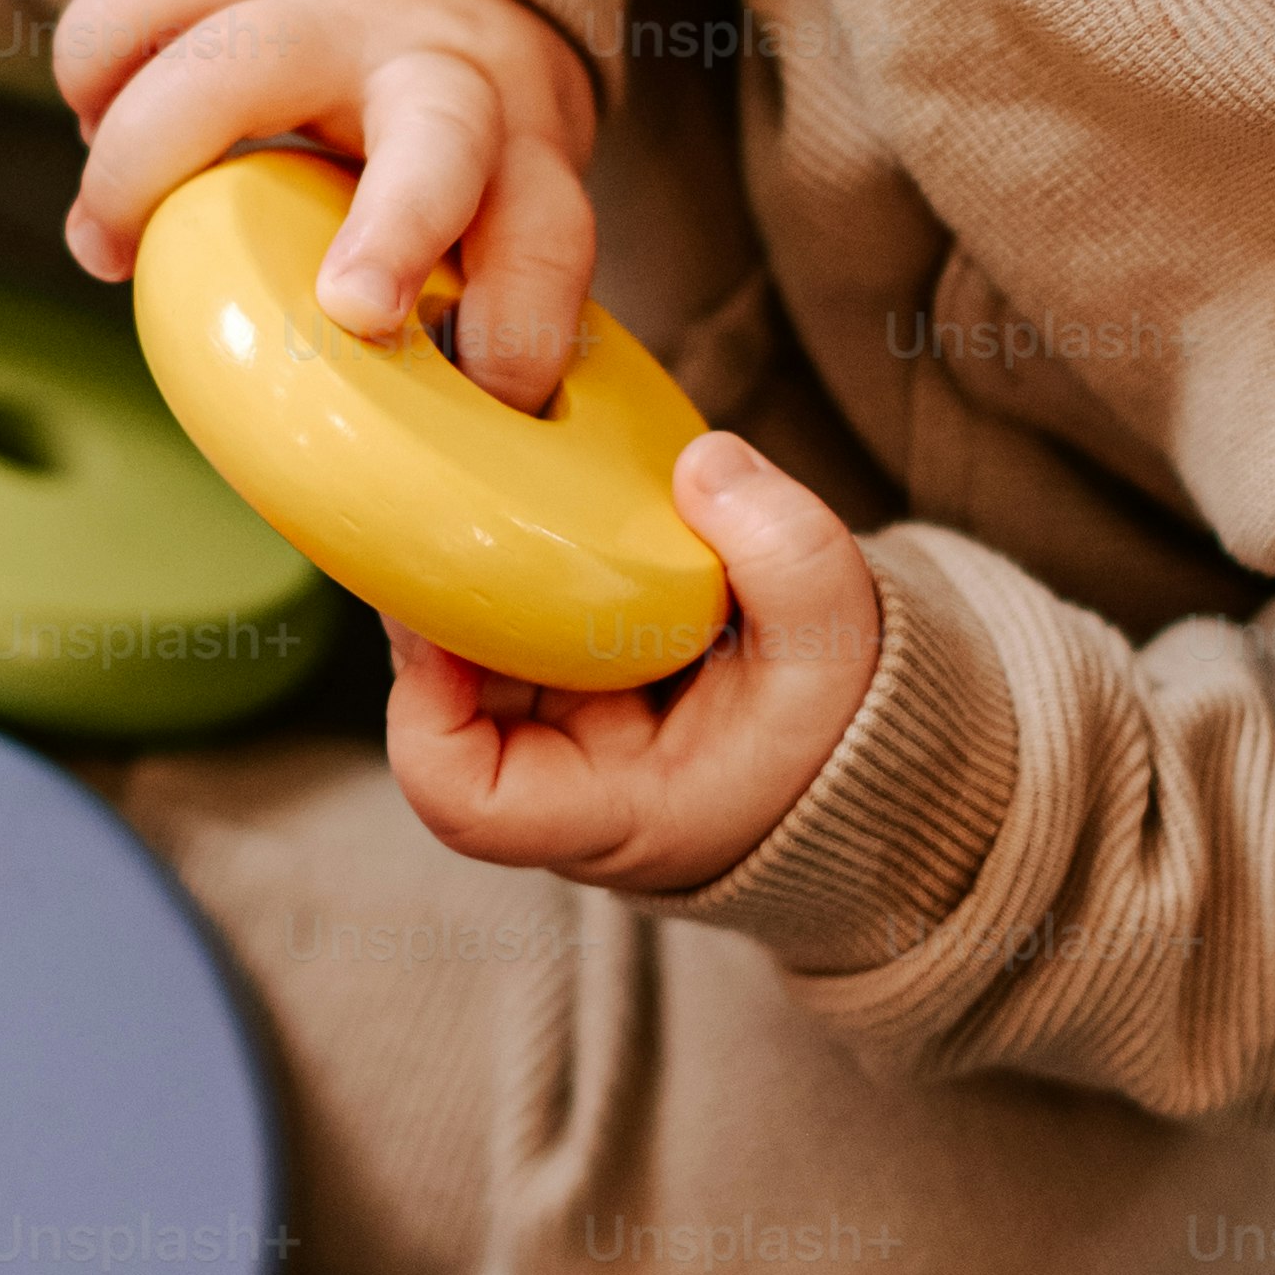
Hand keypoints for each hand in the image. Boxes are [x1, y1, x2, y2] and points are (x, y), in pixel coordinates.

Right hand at [53, 0, 602, 408]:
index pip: (552, 249)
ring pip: (239, 51)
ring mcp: (338, 2)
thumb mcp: (497, 212)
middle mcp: (440, 74)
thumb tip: (392, 522)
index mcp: (521, 157)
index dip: (526, 331)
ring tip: (104, 240)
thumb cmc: (459, 136)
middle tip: (346, 311)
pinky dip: (93, 60)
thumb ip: (454, 319)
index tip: (491, 402)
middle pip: (438, 140)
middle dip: (395, 230)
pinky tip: (91, 120)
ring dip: (148, 153)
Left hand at [385, 434, 879, 891]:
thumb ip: (787, 557)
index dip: (423, 716)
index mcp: (610, 809)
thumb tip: (702, 465)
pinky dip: (505, 562)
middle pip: (438, 703)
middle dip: (438, 608)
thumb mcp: (839, 650)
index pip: (463, 803)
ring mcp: (554, 726)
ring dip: (465, 576)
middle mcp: (559, 777)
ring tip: (484, 490)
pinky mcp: (564, 674)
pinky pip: (502, 618)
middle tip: (453, 511)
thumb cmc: (837, 728)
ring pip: (461, 650)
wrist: (850, 742)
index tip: (451, 621)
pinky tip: (527, 498)